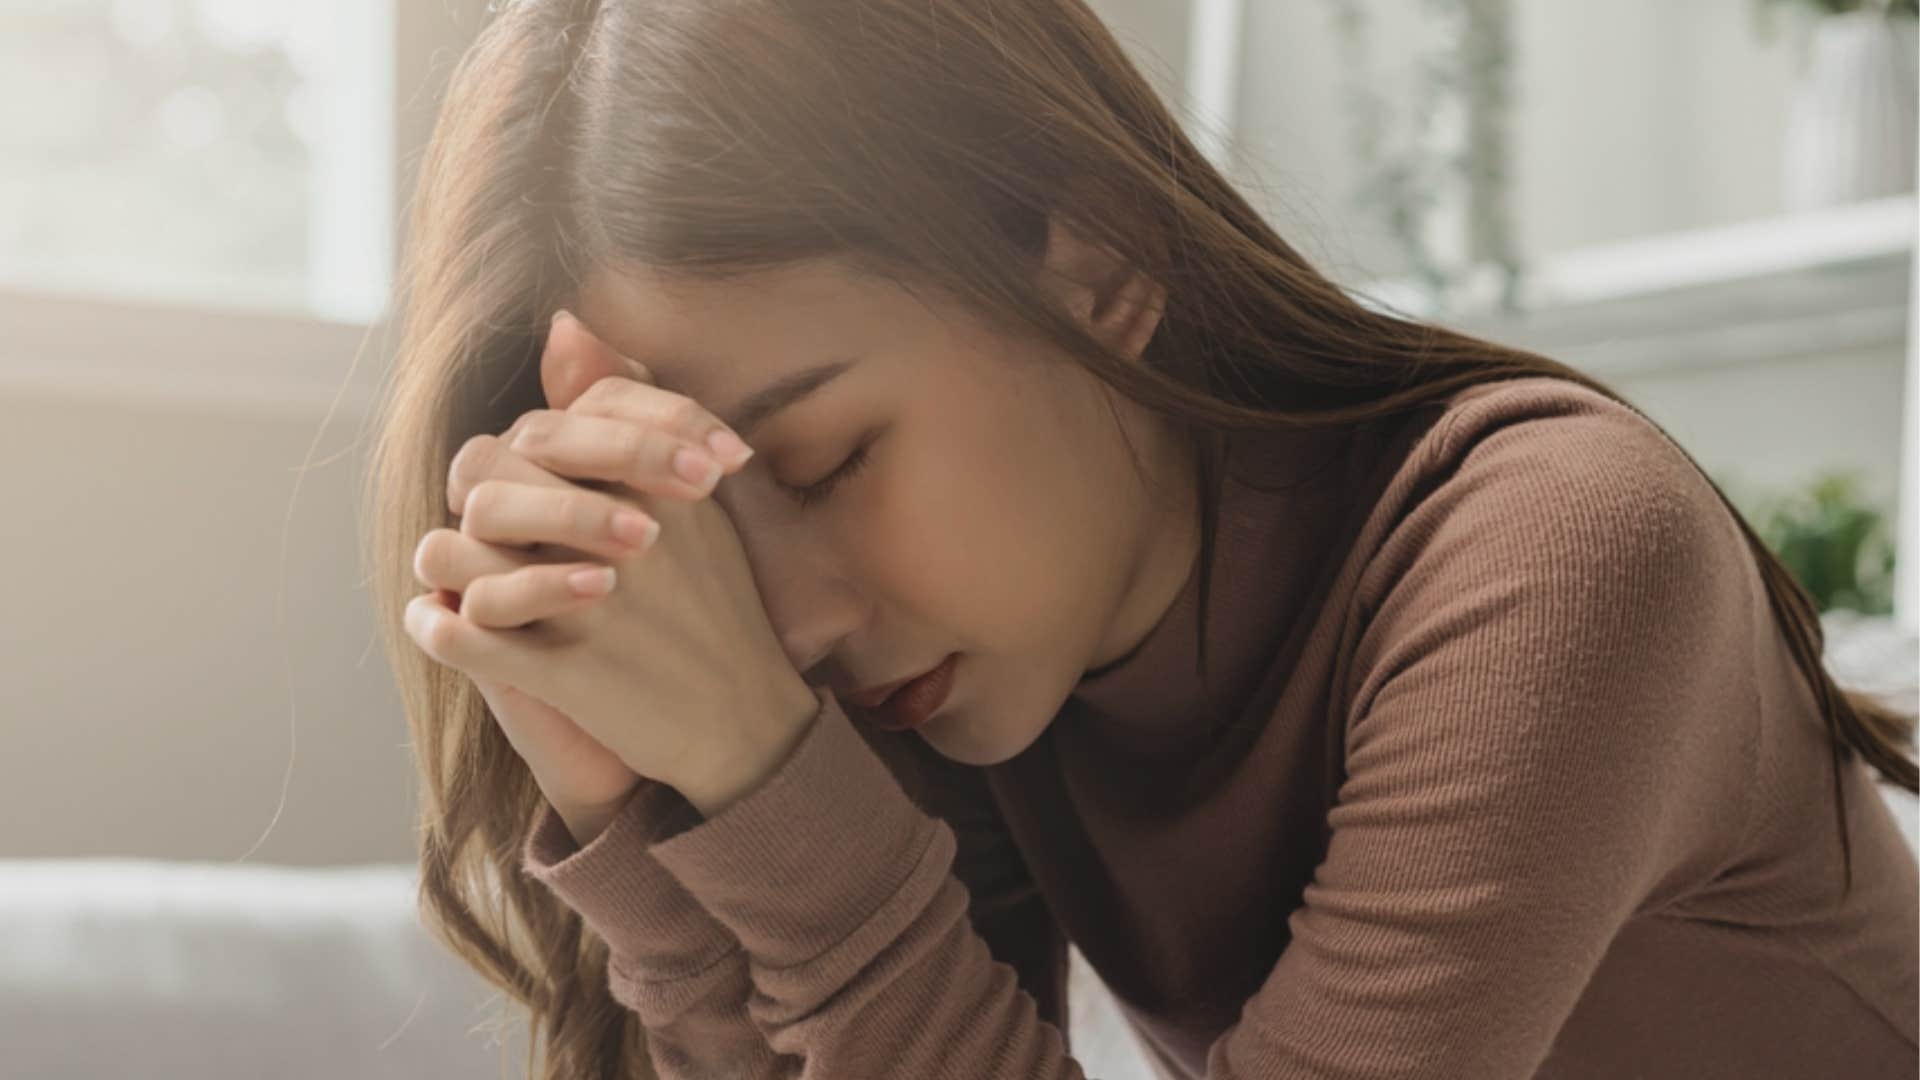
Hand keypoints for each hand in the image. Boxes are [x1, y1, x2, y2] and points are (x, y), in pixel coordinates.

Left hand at [405, 311, 819, 815]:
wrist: (745, 718)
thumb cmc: (714, 603)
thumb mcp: (689, 495)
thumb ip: (633, 408)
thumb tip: (564, 320)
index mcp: (645, 488)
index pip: (535, 434)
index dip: (527, 463)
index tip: (550, 491)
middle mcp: (615, 538)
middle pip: (483, 482)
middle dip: (481, 505)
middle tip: (498, 531)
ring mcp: (586, 608)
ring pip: (454, 553)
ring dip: (451, 563)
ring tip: (466, 577)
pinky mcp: (562, 675)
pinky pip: (459, 636)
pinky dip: (438, 629)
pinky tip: (444, 625)